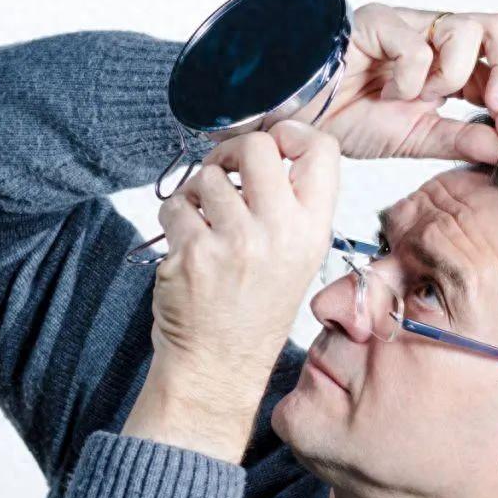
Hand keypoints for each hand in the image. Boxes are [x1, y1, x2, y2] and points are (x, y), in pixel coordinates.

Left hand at [122, 121, 338, 462]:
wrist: (219, 364)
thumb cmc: (255, 309)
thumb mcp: (300, 255)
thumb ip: (294, 203)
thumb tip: (271, 145)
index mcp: (314, 230)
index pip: (321, 150)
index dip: (293, 134)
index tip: (275, 143)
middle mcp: (281, 232)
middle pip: (257, 146)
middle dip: (233, 151)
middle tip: (226, 171)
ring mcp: (236, 242)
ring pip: (208, 175)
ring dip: (199, 192)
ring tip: (206, 222)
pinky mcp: (192, 253)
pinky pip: (175, 204)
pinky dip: (176, 217)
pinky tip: (188, 243)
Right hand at [292, 3, 497, 163]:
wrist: (298, 119)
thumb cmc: (345, 121)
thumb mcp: (416, 138)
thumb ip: (462, 140)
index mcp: (446, 69)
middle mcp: (433, 42)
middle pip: (497, 28)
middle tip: (497, 104)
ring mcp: (409, 26)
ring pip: (466, 30)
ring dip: (450, 76)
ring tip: (415, 96)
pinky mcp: (381, 19)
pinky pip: (418, 45)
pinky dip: (410, 78)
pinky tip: (386, 90)